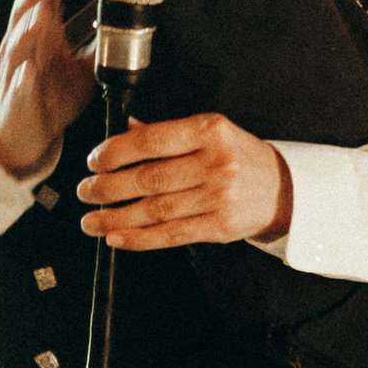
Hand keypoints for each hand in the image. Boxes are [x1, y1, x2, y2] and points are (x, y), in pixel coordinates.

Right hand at [0, 0, 94, 181]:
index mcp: (41, 30)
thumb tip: (132, 27)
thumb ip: (104, 46)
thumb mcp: (85, 67)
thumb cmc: (53, 95)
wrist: (27, 132)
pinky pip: (16, 86)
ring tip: (43, 17)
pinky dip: (21, 78)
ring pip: (16, 43)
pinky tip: (28, 71)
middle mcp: (24, 44)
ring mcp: (16, 70)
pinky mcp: (15, 98)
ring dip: (29, 29)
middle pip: (25, 6)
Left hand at [80, 115, 293, 251]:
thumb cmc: (238, 157)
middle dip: (108, 188)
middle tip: (85, 192)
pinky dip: (139, 238)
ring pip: (155, 210)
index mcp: (209, 130)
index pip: (151, 140)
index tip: (93, 162)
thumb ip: (166, 133)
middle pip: (149, 178)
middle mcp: (215, 163)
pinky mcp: (220, 227)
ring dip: (115, 217)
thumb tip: (124, 129)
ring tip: (91, 220)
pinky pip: (170, 235)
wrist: (282, 189)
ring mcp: (219, 197)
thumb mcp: (208, 133)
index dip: (115, 152)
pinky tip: (116, 236)